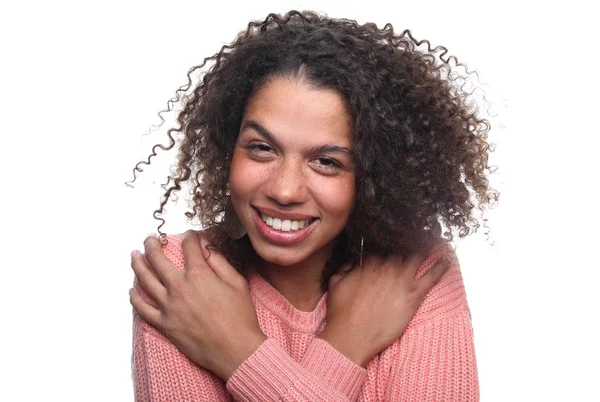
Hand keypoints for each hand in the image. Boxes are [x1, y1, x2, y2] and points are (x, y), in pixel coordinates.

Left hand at [129, 231, 266, 379]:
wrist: (235, 349)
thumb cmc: (240, 318)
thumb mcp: (237, 283)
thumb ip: (220, 262)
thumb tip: (207, 248)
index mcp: (199, 275)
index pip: (189, 247)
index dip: (190, 238)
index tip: (190, 236)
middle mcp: (179, 287)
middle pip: (158, 259)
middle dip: (152, 245)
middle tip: (150, 239)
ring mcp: (168, 306)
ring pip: (145, 280)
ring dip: (138, 264)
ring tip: (135, 255)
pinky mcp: (164, 324)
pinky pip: (142, 309)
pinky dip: (135, 298)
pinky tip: (132, 290)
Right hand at [318, 251, 450, 366]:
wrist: (352, 336)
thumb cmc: (341, 314)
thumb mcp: (335, 285)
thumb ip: (342, 269)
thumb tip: (350, 263)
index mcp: (369, 264)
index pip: (382, 248)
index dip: (387, 248)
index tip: (391, 247)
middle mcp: (387, 267)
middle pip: (401, 250)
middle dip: (407, 245)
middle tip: (415, 242)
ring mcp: (402, 279)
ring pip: (418, 257)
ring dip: (425, 250)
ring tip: (433, 245)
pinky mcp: (414, 295)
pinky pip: (432, 275)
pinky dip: (441, 266)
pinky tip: (446, 260)